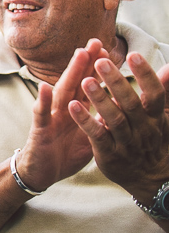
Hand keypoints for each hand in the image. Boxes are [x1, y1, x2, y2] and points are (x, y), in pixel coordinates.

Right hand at [16, 40, 106, 191]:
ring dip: (70, 72)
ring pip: (62, 90)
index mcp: (77, 109)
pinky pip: (41, 113)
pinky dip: (43, 100)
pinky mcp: (39, 129)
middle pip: (76, 80)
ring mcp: (51, 116)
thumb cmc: (65, 153)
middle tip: (96, 41)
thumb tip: (123, 111)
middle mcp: (63, 107)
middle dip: (86, 61)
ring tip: (79, 55)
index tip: (109, 50)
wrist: (42, 173)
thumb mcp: (90, 137)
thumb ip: (102, 122)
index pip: (88, 84)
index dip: (98, 68)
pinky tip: (44, 87)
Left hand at [68, 54, 168, 200]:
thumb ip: (162, 91)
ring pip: (113, 119)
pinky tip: (72, 105)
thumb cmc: (151, 138)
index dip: (146, 75)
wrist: (148, 177)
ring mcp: (126, 142)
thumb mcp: (160, 116)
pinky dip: (85, 121)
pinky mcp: (109, 153)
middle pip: (130, 104)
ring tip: (86, 80)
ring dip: (99, 99)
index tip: (134, 54)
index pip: (154, 95)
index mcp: (155, 118)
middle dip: (116, 82)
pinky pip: (96, 135)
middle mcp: (143, 130)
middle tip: (102, 61)